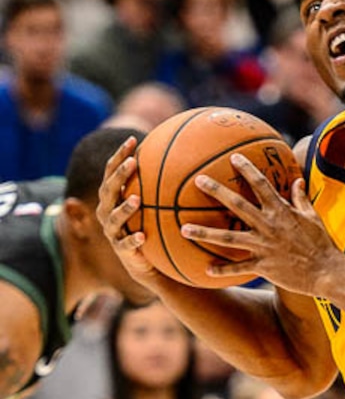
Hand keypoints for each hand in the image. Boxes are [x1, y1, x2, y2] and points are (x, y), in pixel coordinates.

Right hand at [96, 137, 163, 288]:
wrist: (145, 260)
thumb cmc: (149, 221)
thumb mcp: (153, 200)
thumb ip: (159, 179)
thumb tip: (183, 150)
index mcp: (112, 196)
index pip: (111, 171)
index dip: (119, 155)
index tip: (133, 139)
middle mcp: (107, 210)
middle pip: (108, 189)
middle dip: (119, 175)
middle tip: (132, 163)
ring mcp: (112, 230)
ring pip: (114, 217)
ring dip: (124, 208)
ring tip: (136, 199)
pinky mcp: (121, 249)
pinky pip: (125, 244)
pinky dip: (132, 240)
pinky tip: (142, 236)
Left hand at [182, 153, 341, 293]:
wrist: (325, 271)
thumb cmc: (320, 242)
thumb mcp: (312, 216)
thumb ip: (300, 198)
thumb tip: (297, 180)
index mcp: (281, 210)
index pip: (261, 184)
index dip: (247, 169)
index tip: (233, 157)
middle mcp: (268, 225)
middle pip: (237, 205)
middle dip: (216, 192)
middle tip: (198, 181)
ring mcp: (263, 246)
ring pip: (228, 238)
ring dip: (204, 234)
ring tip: (184, 229)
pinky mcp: (263, 266)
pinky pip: (238, 268)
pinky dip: (222, 270)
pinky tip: (205, 270)